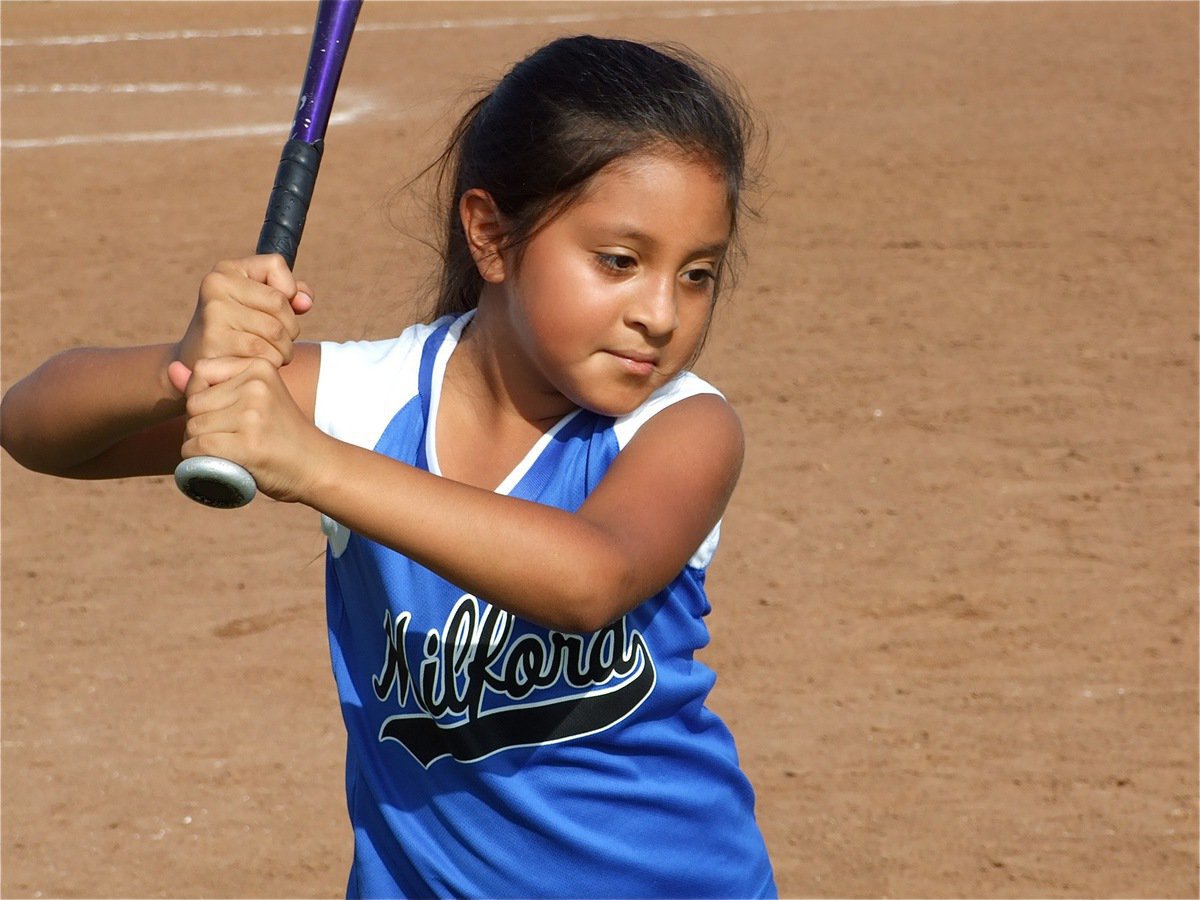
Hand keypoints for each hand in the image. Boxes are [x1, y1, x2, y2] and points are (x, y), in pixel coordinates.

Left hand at [169, 355, 325, 502]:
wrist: (317, 465)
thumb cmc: (280, 433)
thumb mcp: (253, 398)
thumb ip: (212, 384)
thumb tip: (172, 369)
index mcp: (260, 366)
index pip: (201, 371)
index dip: (203, 398)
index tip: (227, 415)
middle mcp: (257, 386)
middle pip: (194, 403)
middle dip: (200, 424)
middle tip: (227, 438)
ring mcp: (253, 415)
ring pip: (193, 427)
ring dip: (198, 445)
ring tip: (226, 452)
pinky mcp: (248, 444)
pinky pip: (198, 448)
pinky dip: (197, 462)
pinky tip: (217, 464)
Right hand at [172, 255, 313, 385]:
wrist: (198, 363)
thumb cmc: (239, 331)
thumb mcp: (261, 303)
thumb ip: (291, 293)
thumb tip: (305, 302)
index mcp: (227, 270)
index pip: (275, 265)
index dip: (289, 291)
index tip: (278, 309)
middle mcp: (216, 285)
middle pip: (280, 304)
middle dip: (290, 329)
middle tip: (279, 341)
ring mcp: (213, 313)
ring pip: (276, 333)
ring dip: (284, 351)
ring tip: (271, 354)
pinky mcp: (214, 342)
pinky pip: (264, 354)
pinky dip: (270, 363)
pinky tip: (257, 365)